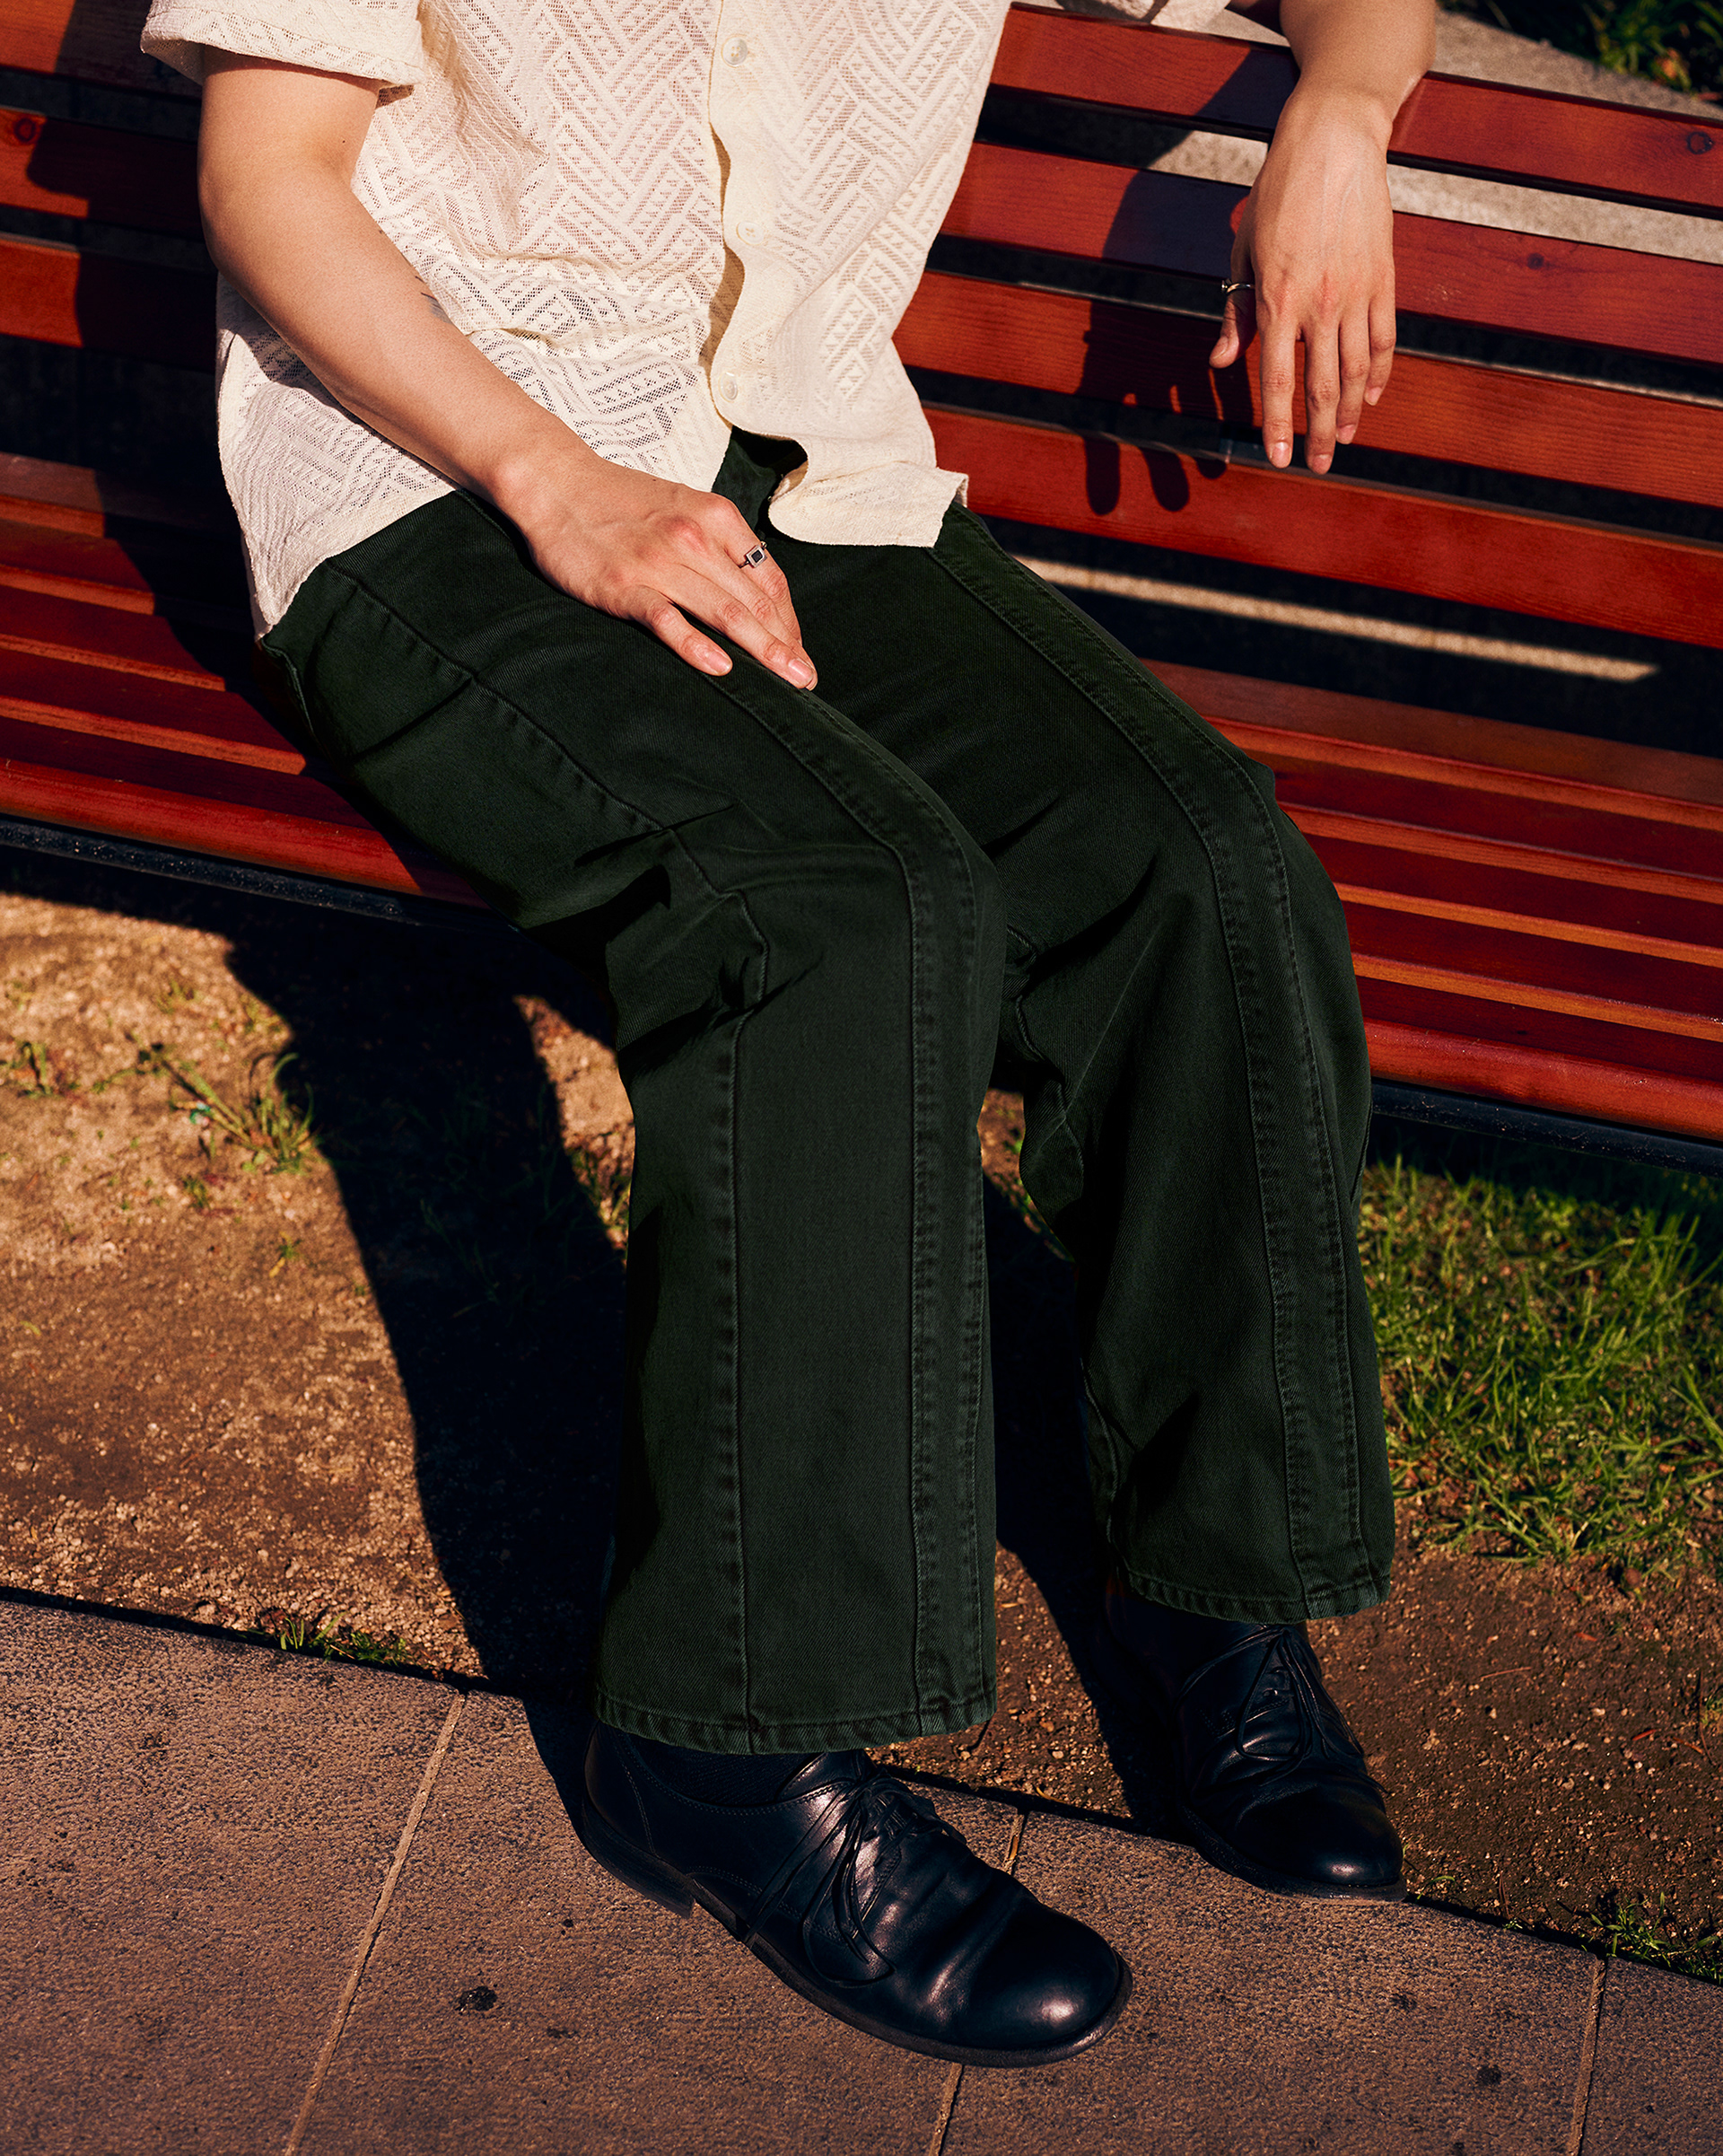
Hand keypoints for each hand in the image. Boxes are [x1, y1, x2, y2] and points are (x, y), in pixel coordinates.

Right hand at [492, 442, 816, 687]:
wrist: (555, 480)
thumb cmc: (620, 501)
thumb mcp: (683, 508)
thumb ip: (718, 544)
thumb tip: (753, 590)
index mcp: (716, 517)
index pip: (769, 578)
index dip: (790, 621)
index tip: (799, 652)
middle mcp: (695, 538)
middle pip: (756, 601)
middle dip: (787, 645)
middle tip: (806, 680)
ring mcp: (660, 562)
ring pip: (725, 612)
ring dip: (762, 651)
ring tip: (786, 683)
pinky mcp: (624, 584)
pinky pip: (667, 619)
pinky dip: (695, 645)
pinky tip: (721, 668)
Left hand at [1208, 87, 1397, 475]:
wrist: (1333, 144)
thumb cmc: (1278, 195)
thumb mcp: (1243, 252)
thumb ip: (1236, 312)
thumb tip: (1225, 362)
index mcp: (1279, 301)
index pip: (1279, 381)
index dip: (1279, 425)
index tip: (1279, 458)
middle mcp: (1320, 305)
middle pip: (1322, 387)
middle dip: (1319, 433)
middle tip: (1317, 465)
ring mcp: (1356, 293)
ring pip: (1357, 371)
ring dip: (1349, 412)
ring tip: (1342, 440)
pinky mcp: (1384, 278)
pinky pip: (1384, 339)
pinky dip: (1378, 373)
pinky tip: (1370, 397)